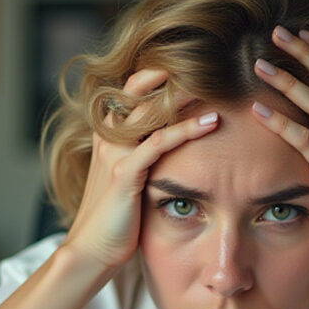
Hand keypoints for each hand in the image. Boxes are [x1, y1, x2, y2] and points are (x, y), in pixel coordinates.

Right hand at [63, 69, 219, 271]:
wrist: (92, 249)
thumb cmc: (116, 216)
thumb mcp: (130, 176)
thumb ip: (145, 154)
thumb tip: (174, 142)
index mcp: (109, 133)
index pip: (131, 88)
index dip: (158, 72)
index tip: (193, 62)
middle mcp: (109, 136)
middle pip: (137, 87)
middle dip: (171, 70)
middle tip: (208, 59)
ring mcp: (115, 152)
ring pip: (150, 110)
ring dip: (185, 93)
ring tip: (216, 80)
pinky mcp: (125, 173)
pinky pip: (158, 143)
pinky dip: (186, 129)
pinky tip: (212, 122)